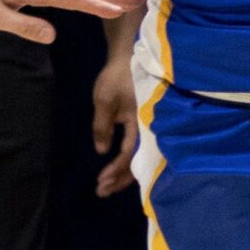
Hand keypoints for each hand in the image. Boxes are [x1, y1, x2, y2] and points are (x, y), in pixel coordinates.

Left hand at [91, 47, 138, 195]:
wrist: (131, 57)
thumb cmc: (117, 77)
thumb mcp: (104, 100)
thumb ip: (102, 126)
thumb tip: (102, 151)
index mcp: (141, 122)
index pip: (129, 153)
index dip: (116, 169)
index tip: (101, 181)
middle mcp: (149, 129)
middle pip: (137, 162)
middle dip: (120, 179)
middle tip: (101, 192)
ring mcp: (148, 128)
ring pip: (139, 158)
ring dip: (123, 174)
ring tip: (106, 186)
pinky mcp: (144, 125)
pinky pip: (139, 149)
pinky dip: (128, 162)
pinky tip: (118, 170)